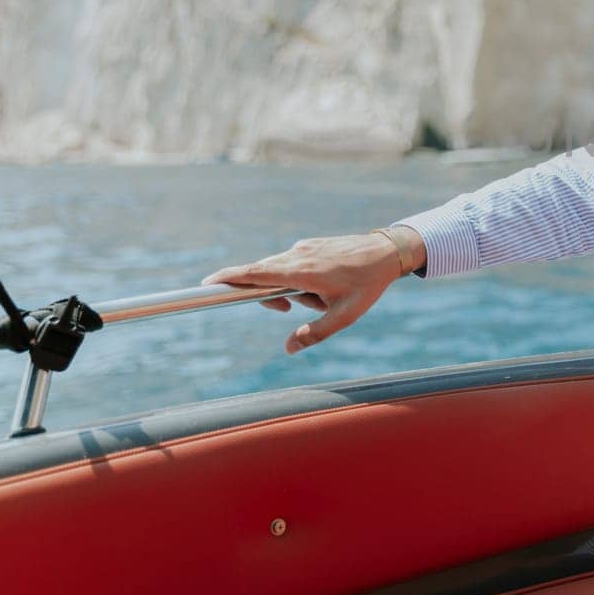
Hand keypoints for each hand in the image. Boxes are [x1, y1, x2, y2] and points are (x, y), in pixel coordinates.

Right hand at [202, 233, 404, 353]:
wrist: (388, 252)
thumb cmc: (368, 285)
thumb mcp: (345, 316)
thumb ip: (315, 333)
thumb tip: (288, 349)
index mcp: (301, 271)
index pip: (254, 273)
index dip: (228, 278)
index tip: (205, 284)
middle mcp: (297, 254)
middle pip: (263, 276)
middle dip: (270, 296)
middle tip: (289, 309)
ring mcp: (303, 248)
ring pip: (280, 272)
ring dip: (292, 290)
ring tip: (322, 299)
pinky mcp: (311, 245)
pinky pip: (294, 264)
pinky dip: (300, 280)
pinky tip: (327, 287)